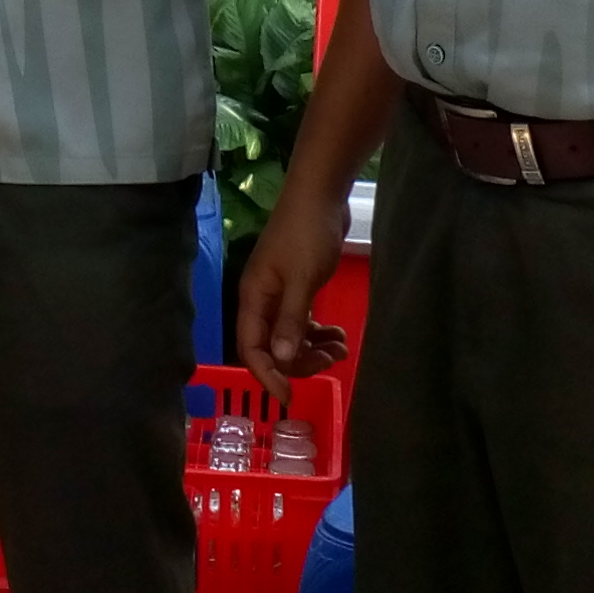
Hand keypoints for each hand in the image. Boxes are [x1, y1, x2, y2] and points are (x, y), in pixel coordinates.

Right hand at [235, 178, 352, 405]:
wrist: (320, 195)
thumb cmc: (307, 234)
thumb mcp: (302, 279)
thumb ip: (291, 319)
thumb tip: (281, 360)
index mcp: (254, 298)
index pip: (251, 348)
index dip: (267, 375)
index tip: (289, 397)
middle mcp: (262, 300)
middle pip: (272, 347)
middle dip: (299, 361)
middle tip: (331, 362)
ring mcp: (279, 293)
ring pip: (290, 336)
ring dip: (313, 348)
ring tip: (342, 348)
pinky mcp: (296, 287)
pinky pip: (302, 321)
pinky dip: (318, 332)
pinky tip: (338, 334)